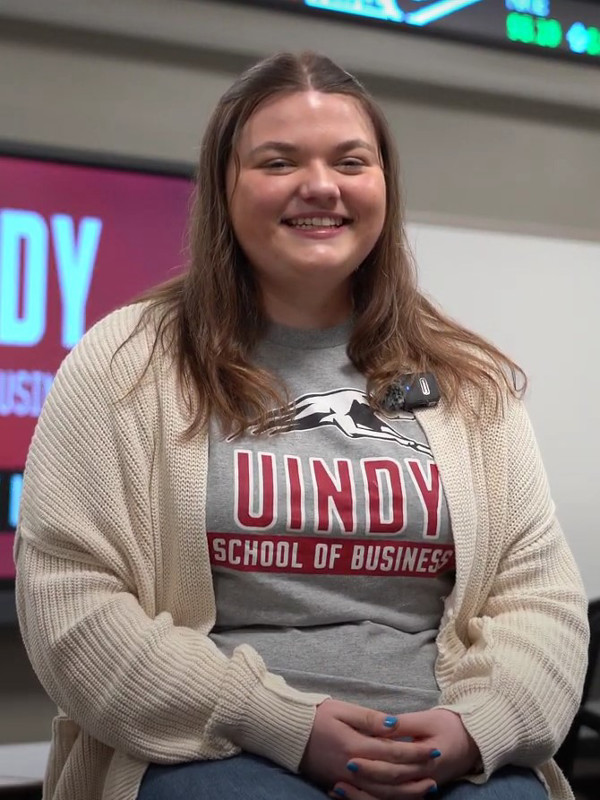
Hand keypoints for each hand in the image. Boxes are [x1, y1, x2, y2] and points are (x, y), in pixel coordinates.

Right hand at [300, 699, 438, 791]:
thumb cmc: (315, 716)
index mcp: (355, 745)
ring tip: (426, 788)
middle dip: (416, 772)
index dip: (415, 751)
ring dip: (406, 792)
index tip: (432, 748)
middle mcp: (352, 767)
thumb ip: (369, 719)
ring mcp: (345, 780)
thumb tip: (394, 725)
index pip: (393, 751)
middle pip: (391, 776)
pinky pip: (367, 798)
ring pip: (382, 793)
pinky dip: (386, 799)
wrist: (287, 733)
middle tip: (436, 767)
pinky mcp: (339, 786)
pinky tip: (398, 795)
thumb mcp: (342, 709)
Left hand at [331, 708, 480, 799]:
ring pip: (389, 798)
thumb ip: (405, 724)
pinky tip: (352, 794)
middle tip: (342, 769)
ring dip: (363, 795)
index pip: (395, 765)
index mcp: (426, 761)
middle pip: (389, 785)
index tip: (351, 755)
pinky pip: (392, 799)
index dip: (372, 762)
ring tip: (339, 787)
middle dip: (364, 779)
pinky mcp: (415, 789)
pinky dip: (372, 798)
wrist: (471, 741)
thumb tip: (384, 723)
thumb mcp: (429, 719)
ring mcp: (419, 787)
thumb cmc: (449, 726)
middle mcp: (423, 779)